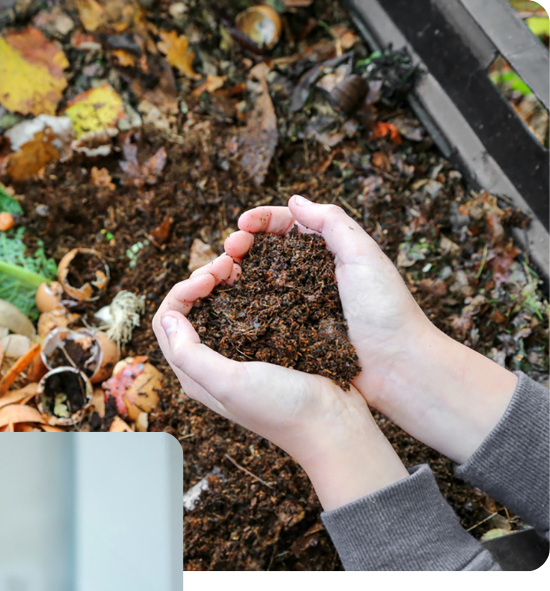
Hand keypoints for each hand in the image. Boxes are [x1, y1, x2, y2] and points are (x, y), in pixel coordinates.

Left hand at [153, 252, 375, 464]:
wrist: (332, 423)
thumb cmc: (280, 408)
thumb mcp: (228, 383)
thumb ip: (190, 354)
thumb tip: (167, 316)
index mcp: (194, 374)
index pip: (166, 322)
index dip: (181, 291)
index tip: (210, 277)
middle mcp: (211, 363)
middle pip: (189, 310)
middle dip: (201, 279)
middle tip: (229, 263)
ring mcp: (240, 353)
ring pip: (218, 306)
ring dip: (224, 281)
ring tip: (242, 264)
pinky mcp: (267, 345)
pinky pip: (248, 309)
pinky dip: (249, 289)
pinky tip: (263, 277)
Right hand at [231, 196, 515, 463]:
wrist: (395, 366)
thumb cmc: (385, 310)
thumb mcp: (363, 255)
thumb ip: (332, 223)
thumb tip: (295, 200)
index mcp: (328, 253)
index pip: (288, 226)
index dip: (261, 221)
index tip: (241, 224)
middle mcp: (309, 278)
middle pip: (266, 253)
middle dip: (242, 246)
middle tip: (228, 252)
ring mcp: (297, 308)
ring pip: (257, 284)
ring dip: (235, 275)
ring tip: (220, 276)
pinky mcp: (290, 336)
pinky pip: (259, 317)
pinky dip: (239, 308)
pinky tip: (226, 305)